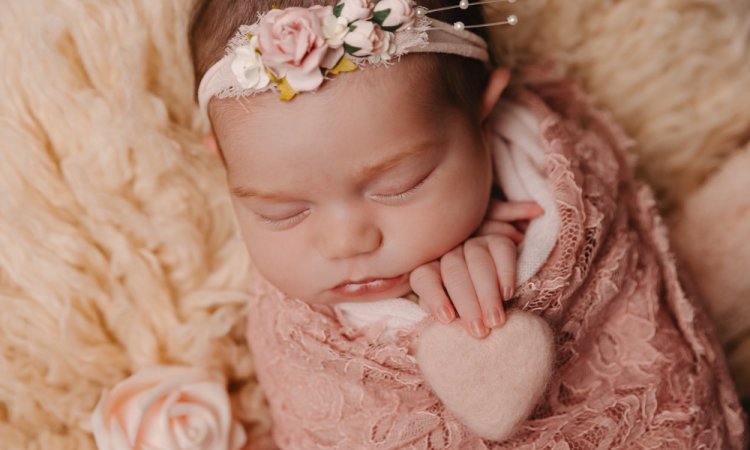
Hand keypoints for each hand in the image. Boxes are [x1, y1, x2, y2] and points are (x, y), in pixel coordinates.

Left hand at [409, 200, 542, 338]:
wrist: (501, 288)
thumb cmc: (471, 307)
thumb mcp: (453, 310)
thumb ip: (446, 313)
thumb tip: (445, 320)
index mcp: (431, 268)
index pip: (424, 277)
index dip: (434, 297)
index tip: (447, 318)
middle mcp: (449, 252)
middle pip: (454, 272)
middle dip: (467, 303)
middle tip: (479, 330)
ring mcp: (474, 243)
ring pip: (478, 262)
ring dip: (487, 294)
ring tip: (495, 320)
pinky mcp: (498, 240)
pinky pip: (501, 250)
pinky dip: (505, 273)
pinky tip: (508, 294)